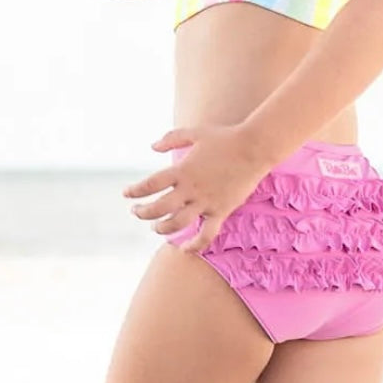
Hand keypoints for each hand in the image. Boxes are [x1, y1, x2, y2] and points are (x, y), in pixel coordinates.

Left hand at [122, 122, 269, 253]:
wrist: (254, 147)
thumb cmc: (224, 137)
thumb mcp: (195, 133)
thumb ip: (172, 138)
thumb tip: (153, 147)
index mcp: (182, 170)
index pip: (150, 185)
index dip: (135, 191)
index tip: (127, 194)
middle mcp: (191, 189)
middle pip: (159, 208)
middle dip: (143, 213)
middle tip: (137, 212)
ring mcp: (206, 202)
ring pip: (178, 224)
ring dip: (162, 229)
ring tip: (156, 227)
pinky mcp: (221, 210)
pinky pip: (207, 234)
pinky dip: (195, 245)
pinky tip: (185, 249)